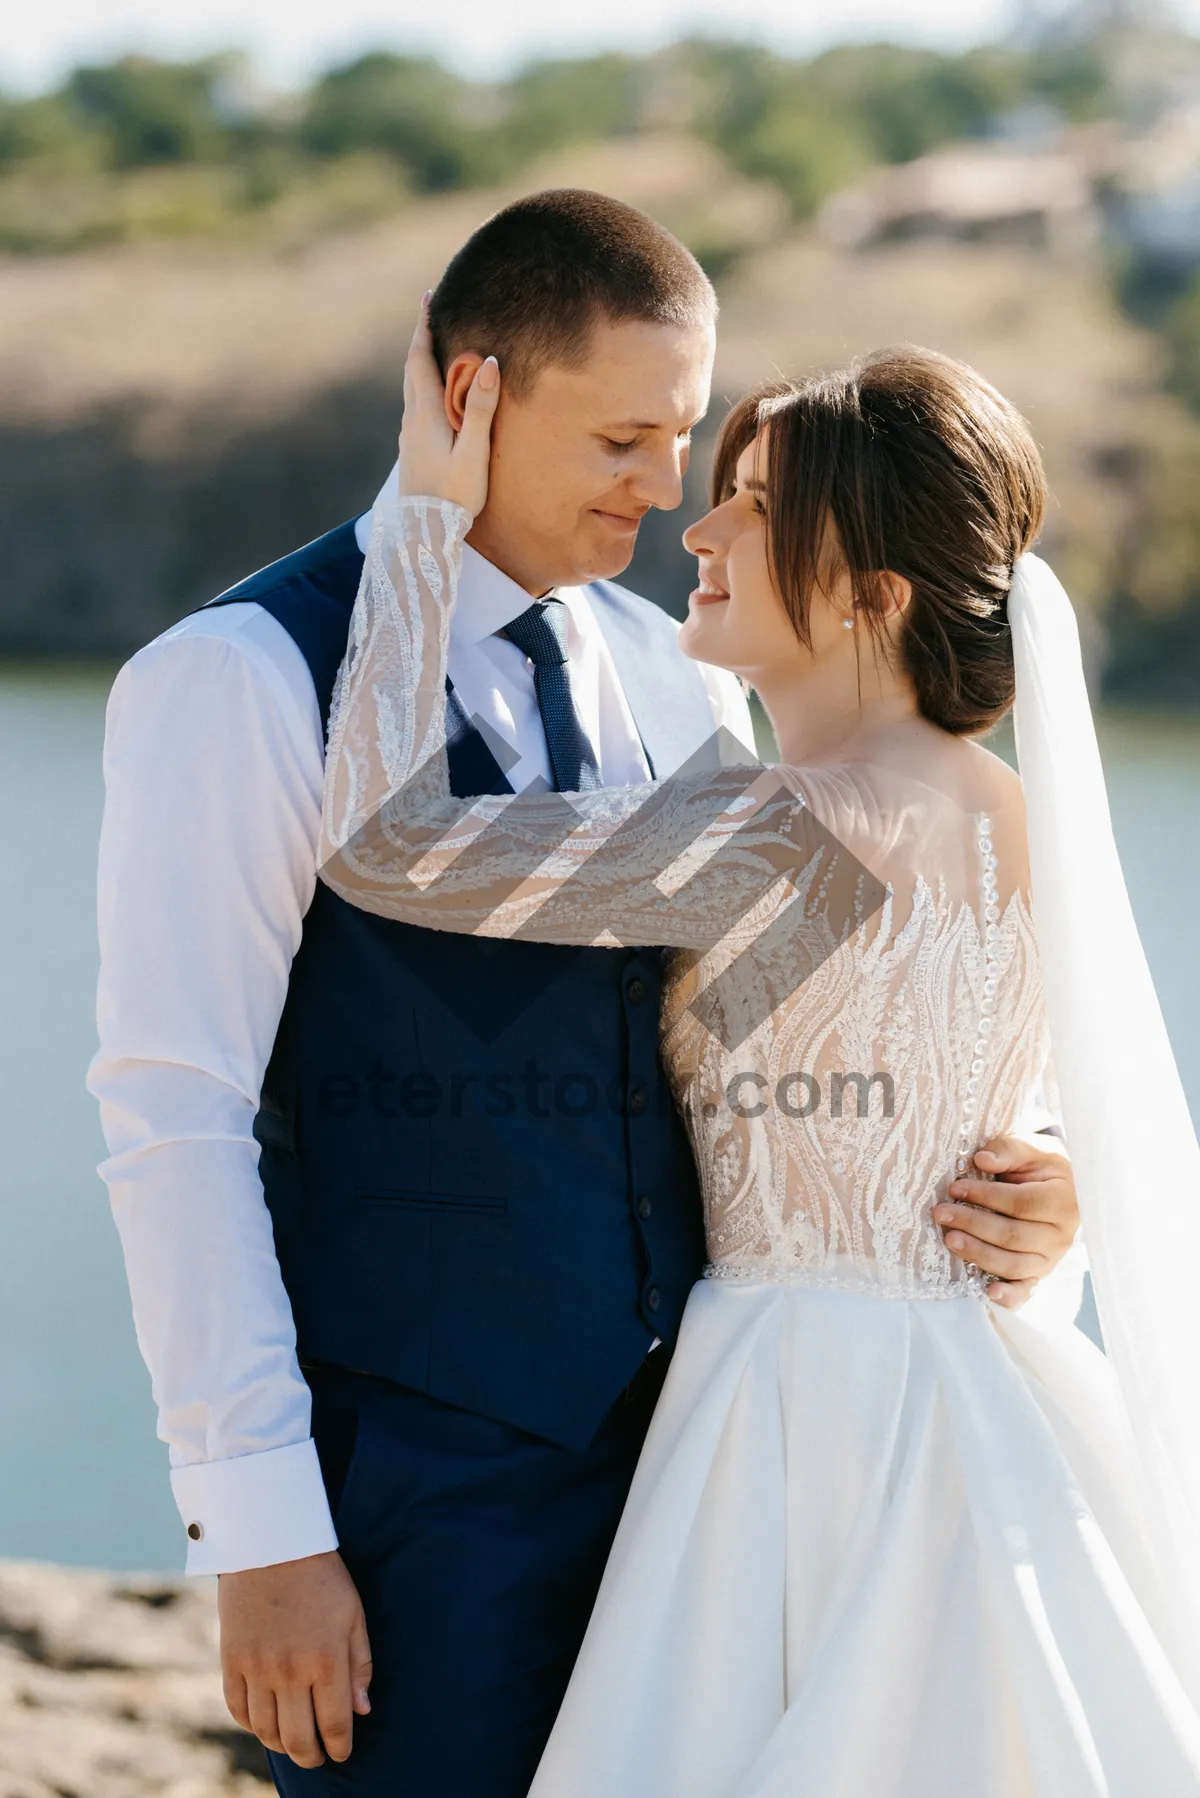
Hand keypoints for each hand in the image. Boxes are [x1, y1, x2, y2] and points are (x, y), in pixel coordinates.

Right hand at [219, 1550, 372, 1768]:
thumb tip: (362, 1711)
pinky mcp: (231, 1660)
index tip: (342, 1753)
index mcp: (327, 1658)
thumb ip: (360, 1664)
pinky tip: (264, 1724)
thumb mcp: (353, 1614)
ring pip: (266, 1731)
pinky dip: (251, 1726)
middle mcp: (291, 1670)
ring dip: (281, 1746)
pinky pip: (238, 1710)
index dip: (340, 1746)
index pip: (334, 1724)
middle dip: (311, 1756)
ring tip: (292, 1744)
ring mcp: (257, 1667)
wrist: (271, 1542)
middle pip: (298, 1737)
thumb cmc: (322, 1577)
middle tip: (317, 1758)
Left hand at [397, 295, 499, 516]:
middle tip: (430, 313)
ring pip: (412, 387)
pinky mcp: (412, 450)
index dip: (424, 327)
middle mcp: (412, 419)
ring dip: (420, 362)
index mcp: (426, 413)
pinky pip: (415, 405)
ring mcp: (409, 436)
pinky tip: (433, 395)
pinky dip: (422, 386)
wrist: (425, 532)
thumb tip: (488, 362)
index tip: (428, 298)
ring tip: (434, 347)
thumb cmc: (454, 494)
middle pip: (412, 368)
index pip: (421, 358)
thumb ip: (480, 407)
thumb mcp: (474, 451)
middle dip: (421, 339)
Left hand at [934, 1131, 1079, 1310]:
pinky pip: (1025, 1290)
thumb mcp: (1031, 1149)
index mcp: (1063, 1200)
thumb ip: (1008, 1151)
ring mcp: (1051, 1258)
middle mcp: (1061, 1235)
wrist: (1061, 1188)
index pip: (1021, 1203)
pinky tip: (988, 1291)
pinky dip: (1009, 1296)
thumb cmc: (1039, 1166)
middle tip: (942, 1213)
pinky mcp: (1039, 1274)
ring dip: (979, 1254)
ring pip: (1014, 1264)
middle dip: (974, 1225)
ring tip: (950, 1239)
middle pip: (1014, 1236)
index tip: (955, 1187)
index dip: (987, 1196)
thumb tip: (981, 1160)